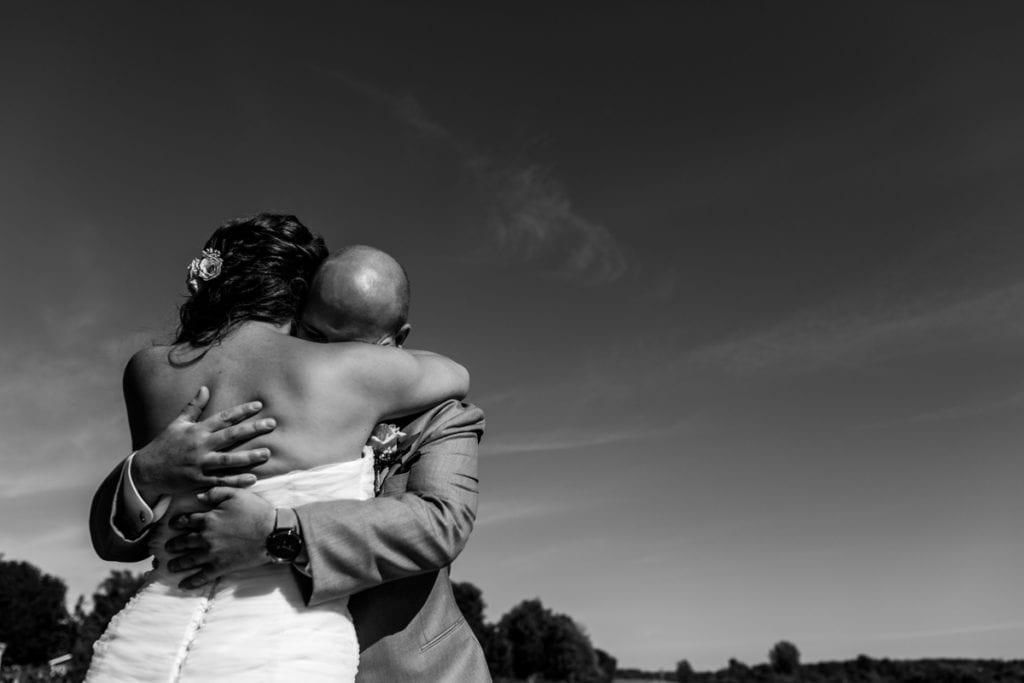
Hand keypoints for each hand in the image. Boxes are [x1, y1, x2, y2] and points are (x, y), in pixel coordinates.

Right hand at [132, 386, 275, 502]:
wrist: (146, 470)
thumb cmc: (165, 444)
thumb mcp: (178, 423)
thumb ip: (194, 406)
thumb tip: (205, 388)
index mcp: (197, 430)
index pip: (224, 417)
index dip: (242, 411)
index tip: (259, 406)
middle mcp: (200, 445)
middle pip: (230, 435)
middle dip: (252, 429)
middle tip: (272, 424)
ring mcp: (200, 464)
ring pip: (228, 460)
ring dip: (248, 457)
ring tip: (267, 453)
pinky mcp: (198, 480)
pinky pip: (220, 480)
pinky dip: (236, 481)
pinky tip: (252, 479)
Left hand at [164, 487, 275, 588]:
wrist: (272, 533)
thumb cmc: (257, 512)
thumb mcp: (237, 495)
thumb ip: (216, 493)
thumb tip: (198, 497)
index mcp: (209, 519)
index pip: (186, 521)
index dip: (176, 523)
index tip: (172, 525)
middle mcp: (206, 537)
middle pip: (183, 542)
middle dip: (173, 545)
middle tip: (167, 548)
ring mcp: (212, 554)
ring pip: (188, 560)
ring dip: (177, 564)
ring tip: (170, 566)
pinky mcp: (221, 567)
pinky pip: (202, 576)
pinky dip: (191, 582)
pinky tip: (184, 585)